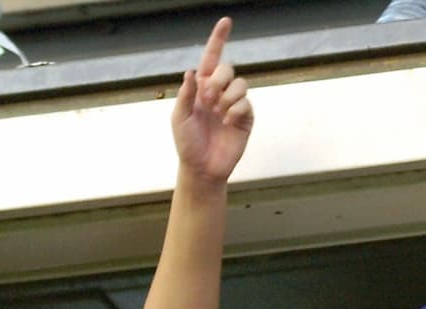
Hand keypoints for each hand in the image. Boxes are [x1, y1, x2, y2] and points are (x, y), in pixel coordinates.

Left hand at [171, 17, 253, 184]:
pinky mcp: (245, 117)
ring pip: (240, 83)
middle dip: (218, 80)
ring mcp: (233, 104)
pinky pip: (246, 102)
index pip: (211, 60)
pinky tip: (227, 122)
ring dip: (227, 97)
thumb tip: (190, 72)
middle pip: (227, 69)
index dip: (218, 40)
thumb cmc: (187, 144)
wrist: (201, 168)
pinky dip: (236, 110)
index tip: (226, 22)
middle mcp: (218, 93)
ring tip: (218, 114)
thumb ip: (185, 95)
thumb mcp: (179, 119)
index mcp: (201, 90)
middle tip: (208, 99)